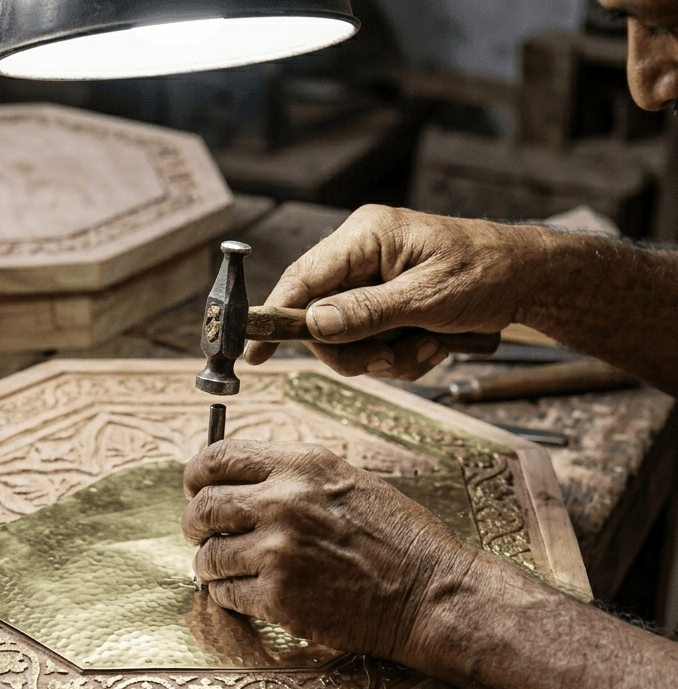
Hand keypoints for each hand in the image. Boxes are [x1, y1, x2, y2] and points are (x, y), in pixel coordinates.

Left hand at [182, 438, 477, 664]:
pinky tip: (247, 592)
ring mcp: (277, 552)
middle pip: (202, 507)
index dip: (196, 474)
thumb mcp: (345, 479)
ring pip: (208, 555)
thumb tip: (236, 480)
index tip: (194, 486)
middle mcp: (282, 502)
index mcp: (300, 466)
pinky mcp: (278, 597)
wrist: (429, 592)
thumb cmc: (396, 537)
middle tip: (201, 532)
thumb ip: (289, 475)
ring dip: (210, 564)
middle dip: (194, 522)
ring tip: (227, 568)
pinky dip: (228, 595)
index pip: (218, 457)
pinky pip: (225, 594)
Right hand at [246, 205, 542, 380]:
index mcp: (366, 237)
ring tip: (427, 347)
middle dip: (354, 349)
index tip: (254, 352)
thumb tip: (314, 323)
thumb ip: (368, 312)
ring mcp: (373, 284)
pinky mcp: (386, 307)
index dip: (275, 316)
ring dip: (386, 356)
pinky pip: (372, 346)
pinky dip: (401, 356)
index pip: (302, 279)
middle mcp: (362, 258)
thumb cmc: (488, 272)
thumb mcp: (428, 297)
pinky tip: (432, 345)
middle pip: (320, 320)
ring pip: (348, 341)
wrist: (530, 281)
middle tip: (387, 356)